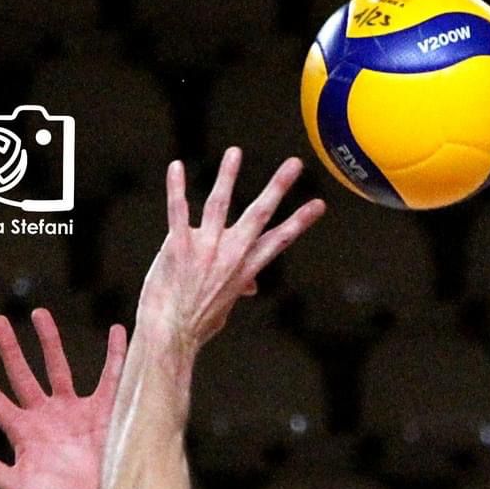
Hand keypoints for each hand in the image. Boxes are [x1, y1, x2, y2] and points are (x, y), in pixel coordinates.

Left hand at [0, 308, 126, 488]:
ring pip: (58, 368)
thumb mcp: (17, 487)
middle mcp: (45, 416)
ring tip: (39, 313)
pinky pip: (110, 377)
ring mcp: (74, 411)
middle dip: (9, 348)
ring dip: (49, 341)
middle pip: (22, 374)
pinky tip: (119, 330)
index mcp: (23, 431)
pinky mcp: (103, 412)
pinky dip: (116, 354)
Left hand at [135, 148, 324, 352]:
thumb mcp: (225, 307)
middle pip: (258, 215)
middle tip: (295, 164)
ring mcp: (205, 250)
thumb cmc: (195, 324)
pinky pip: (178, 211)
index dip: (299, 221)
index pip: (278, 240)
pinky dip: (177, 188)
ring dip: (228, 176)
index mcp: (245, 269)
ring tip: (235, 152)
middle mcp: (230, 256)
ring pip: (219, 205)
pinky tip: (177, 167)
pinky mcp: (178, 247)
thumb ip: (239, 287)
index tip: (319, 204)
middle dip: (278, 188)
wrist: (170, 336)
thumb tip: (251, 287)